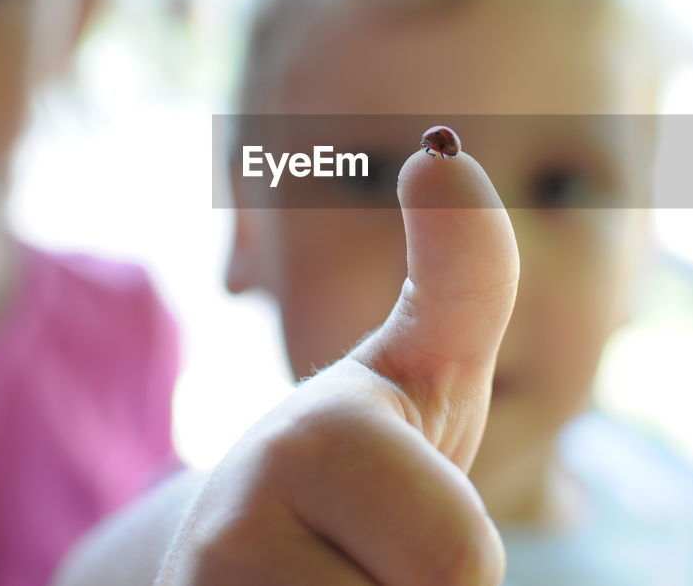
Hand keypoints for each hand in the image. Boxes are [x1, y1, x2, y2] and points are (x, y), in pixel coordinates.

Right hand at [158, 147, 518, 584]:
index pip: (465, 565)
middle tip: (354, 573)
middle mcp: (227, 537)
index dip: (451, 558)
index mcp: (311, 444)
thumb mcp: (423, 372)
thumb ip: (460, 271)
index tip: (385, 522)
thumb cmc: (358, 471)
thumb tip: (443, 149)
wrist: (234, 566)